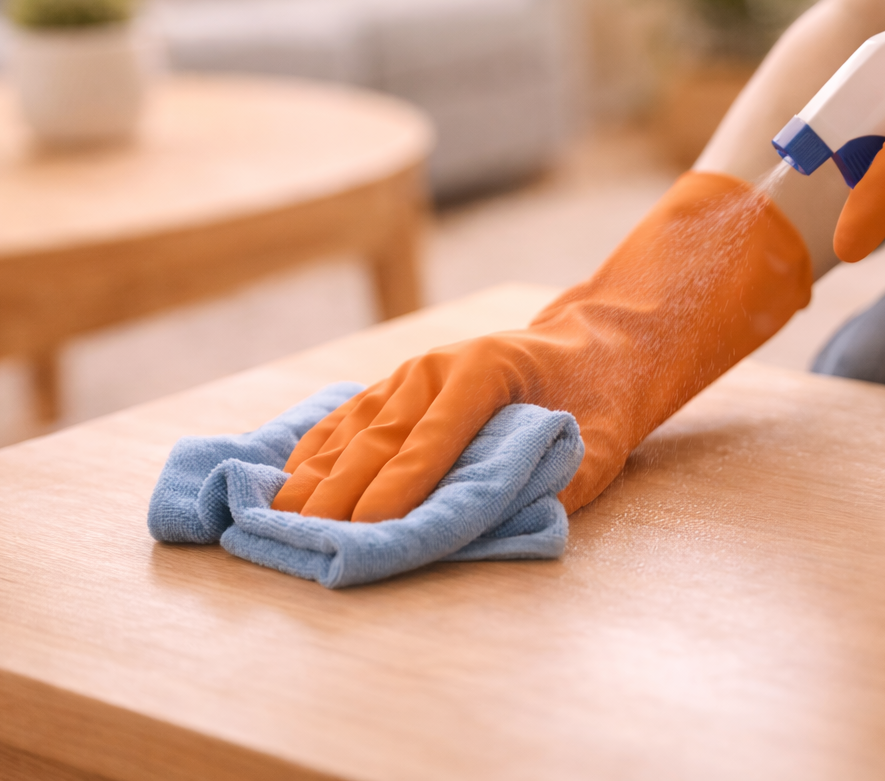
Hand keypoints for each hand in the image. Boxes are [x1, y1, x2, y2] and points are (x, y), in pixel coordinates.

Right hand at [272, 171, 813, 521]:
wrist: (592, 346)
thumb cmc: (596, 398)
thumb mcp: (602, 441)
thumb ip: (563, 480)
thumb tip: (514, 521)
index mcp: (487, 372)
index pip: (435, 436)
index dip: (402, 484)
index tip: (370, 525)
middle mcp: (437, 367)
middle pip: (381, 435)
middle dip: (344, 490)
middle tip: (314, 537)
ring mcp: (412, 372)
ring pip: (355, 427)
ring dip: (319, 474)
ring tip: (283, 517)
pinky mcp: (399, 385)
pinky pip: (348, 418)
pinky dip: (318, 449)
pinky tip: (290, 479)